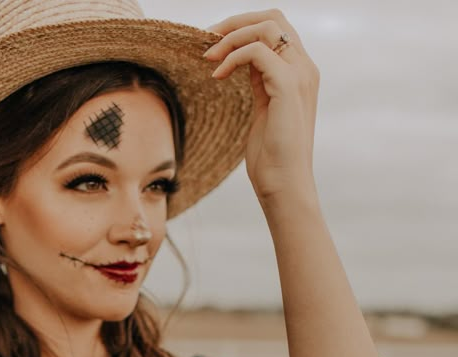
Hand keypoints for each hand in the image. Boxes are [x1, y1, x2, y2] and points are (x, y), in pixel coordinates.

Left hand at [202, 9, 319, 204]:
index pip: (275, 28)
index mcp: (300, 72)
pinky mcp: (287, 86)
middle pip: (272, 17)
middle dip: (235, 21)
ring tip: (208, 57)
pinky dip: (233, 57)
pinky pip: (257, 52)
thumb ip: (260, 83)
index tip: (215, 42)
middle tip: (207, 38)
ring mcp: (299, 75)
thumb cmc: (272, 157)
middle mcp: (304, 68)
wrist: (285, 185)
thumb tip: (241, 62)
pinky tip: (218, 75)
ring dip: (231, 36)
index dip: (243, 26)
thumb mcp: (264, 111)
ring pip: (265, 28)